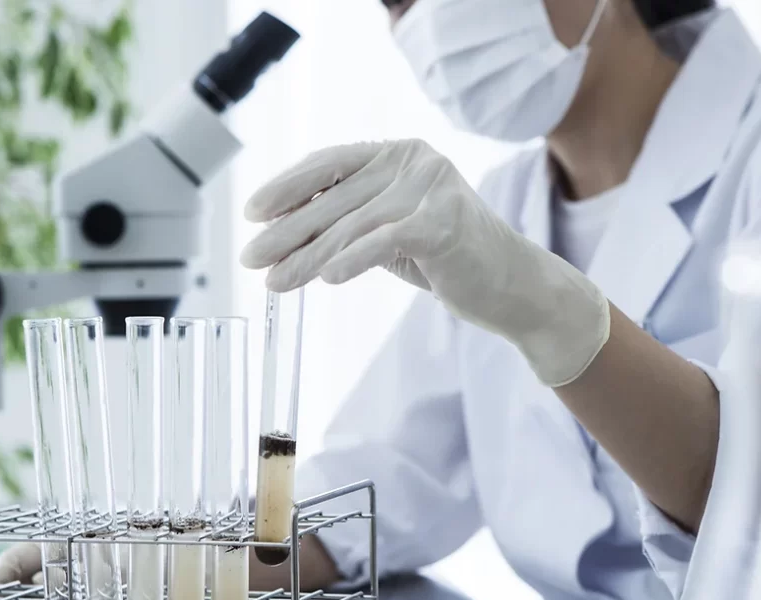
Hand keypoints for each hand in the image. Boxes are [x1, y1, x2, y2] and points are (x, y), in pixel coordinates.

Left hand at [240, 139, 610, 385]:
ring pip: (351, 225)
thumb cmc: (446, 257)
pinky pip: (384, 241)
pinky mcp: (444, 223)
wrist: (510, 285)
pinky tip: (326, 279)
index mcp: (398, 153)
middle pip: (333, 199)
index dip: (286, 186)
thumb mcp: (389, 230)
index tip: (251, 212)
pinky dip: (352, 260)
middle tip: (250, 257)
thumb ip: (348, 221)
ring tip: (274, 281)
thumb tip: (280, 232)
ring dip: (306, 256)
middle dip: (285, 231)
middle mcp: (414, 161)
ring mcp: (431, 189)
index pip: (329, 164)